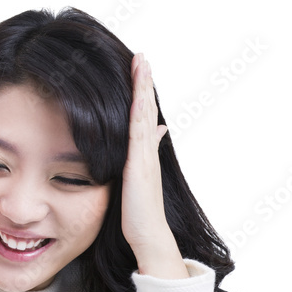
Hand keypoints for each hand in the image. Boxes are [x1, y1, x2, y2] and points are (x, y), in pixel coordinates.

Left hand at [121, 53, 186, 278]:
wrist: (148, 234)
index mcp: (143, 152)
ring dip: (143, 89)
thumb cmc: (138, 212)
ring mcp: (145, 156)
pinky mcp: (140, 165)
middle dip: (144, 82)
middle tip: (142, 57)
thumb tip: (155, 134)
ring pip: (144, 115)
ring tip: (142, 64)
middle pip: (146, 109)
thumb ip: (142, 156)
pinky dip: (139, 113)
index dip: (141, 92)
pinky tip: (138, 97)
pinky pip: (139, 133)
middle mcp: (147, 150)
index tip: (139, 69)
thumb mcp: (136, 178)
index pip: (142, 116)